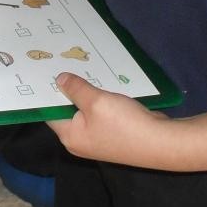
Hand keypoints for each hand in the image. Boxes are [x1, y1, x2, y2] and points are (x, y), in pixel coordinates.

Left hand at [46, 73, 172, 166]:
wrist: (161, 142)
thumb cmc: (123, 124)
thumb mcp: (96, 101)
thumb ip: (75, 89)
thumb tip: (59, 80)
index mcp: (70, 136)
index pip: (50, 112)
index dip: (48, 92)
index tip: (44, 71)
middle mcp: (80, 140)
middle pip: (68, 111)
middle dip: (68, 89)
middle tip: (62, 63)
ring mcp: (98, 138)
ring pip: (86, 110)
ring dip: (87, 92)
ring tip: (81, 67)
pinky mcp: (113, 134)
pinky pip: (101, 113)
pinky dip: (101, 99)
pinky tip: (102, 82)